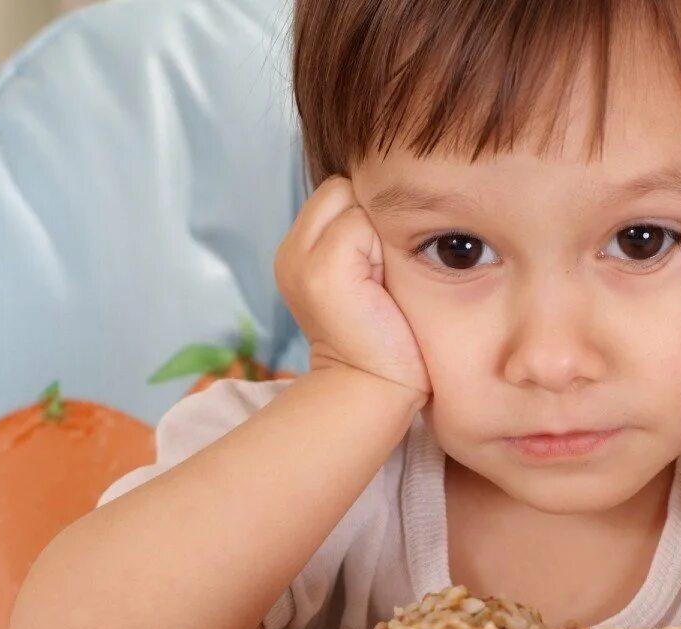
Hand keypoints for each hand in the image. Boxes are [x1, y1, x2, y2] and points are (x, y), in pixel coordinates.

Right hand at [275, 176, 430, 399]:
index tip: (378, 265)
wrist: (373, 390)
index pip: (337, 191)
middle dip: (369, 216)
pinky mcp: (323, 269)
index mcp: (298, 251)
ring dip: (377, 230)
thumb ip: (358, 234)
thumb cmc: (384, 336)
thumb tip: (389, 186)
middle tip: (380, 272)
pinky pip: (361, 222)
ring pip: (351, 197)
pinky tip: (382, 285)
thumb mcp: (363, 275)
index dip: (366, 215)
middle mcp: (291, 251)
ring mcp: (302, 258)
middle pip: (341, 186)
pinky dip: (381, 247)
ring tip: (381, 278)